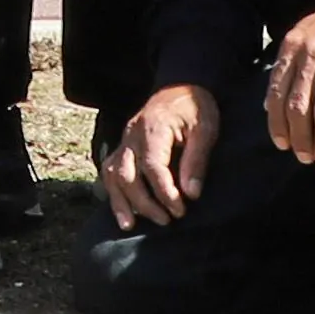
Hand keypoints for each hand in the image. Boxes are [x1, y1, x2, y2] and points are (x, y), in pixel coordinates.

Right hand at [101, 83, 219, 230]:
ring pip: (112, 175)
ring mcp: (124, 141)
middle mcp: (132, 135)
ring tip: (130, 226)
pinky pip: (109, 171)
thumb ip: (197, 160)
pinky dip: (112, 192)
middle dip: (145, 203)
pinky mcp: (123, 147)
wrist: (180, 87)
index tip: (180, 210)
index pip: (153, 166)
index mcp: (153, 127)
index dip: (165, 192)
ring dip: (121, 202)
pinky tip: (121, 212)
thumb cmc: (195, 108)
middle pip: (128, 174)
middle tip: (167, 220)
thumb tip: (192, 194)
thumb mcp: (205, 129)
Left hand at [264, 4, 314, 168]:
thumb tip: (268, 105)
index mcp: (292, 47)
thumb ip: (288, 66)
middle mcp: (311, 54)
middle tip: (305, 157)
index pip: (277, 93)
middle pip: (298, 106)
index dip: (278, 124)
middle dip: (300, 137)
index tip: (282, 145)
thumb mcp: (304, 36)